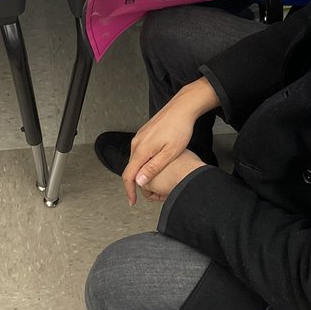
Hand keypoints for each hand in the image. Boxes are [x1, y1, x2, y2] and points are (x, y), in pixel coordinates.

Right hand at [122, 76, 219, 205]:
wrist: (182, 108)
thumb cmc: (180, 129)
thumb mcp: (170, 153)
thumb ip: (153, 168)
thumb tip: (139, 182)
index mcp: (141, 149)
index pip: (128, 175)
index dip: (130, 190)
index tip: (133, 201)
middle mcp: (137, 142)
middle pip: (131, 168)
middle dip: (137, 183)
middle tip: (151, 194)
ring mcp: (140, 137)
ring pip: (136, 160)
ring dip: (142, 172)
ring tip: (155, 182)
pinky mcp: (145, 133)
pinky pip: (140, 151)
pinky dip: (144, 162)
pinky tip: (156, 165)